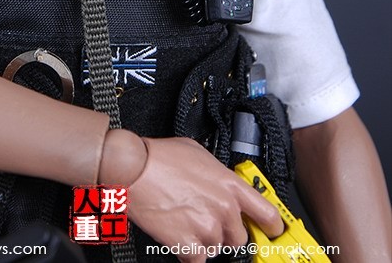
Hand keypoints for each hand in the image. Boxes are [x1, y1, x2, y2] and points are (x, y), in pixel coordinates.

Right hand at [126, 136, 282, 261]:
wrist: (133, 168)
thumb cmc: (159, 157)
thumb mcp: (198, 154)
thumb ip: (217, 173)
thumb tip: (220, 181)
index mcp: (230, 184)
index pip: (268, 214)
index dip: (272, 228)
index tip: (272, 233)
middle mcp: (223, 208)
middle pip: (239, 238)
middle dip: (224, 232)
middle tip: (206, 220)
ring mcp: (207, 228)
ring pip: (216, 249)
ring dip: (203, 241)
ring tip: (185, 221)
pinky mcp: (188, 245)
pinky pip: (197, 260)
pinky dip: (188, 253)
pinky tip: (178, 236)